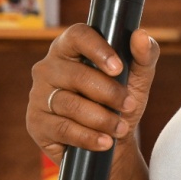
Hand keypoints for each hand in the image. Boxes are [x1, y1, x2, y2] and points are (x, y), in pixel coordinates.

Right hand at [28, 26, 159, 166]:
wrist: (110, 143)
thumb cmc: (119, 103)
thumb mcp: (137, 79)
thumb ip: (144, 56)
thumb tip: (140, 36)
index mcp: (69, 48)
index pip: (78, 35)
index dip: (98, 49)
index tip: (118, 68)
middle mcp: (48, 67)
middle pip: (77, 75)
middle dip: (109, 93)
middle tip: (129, 105)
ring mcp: (38, 95)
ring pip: (70, 104)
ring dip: (102, 118)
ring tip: (121, 128)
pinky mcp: (36, 122)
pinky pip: (63, 128)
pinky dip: (88, 137)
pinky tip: (105, 142)